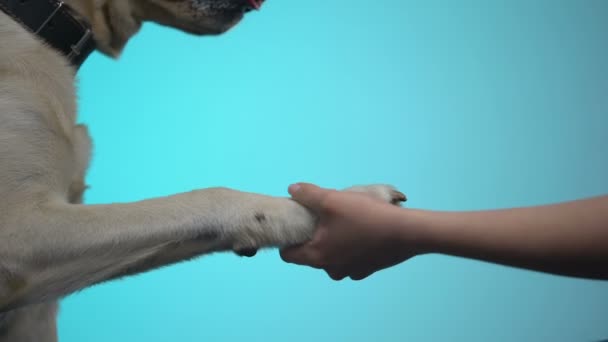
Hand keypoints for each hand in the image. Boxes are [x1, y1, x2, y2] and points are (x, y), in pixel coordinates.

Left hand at [280, 183, 418, 280]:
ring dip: (333, 242)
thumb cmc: (367, 216)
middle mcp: (332, 269)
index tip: (296, 223)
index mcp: (317, 256)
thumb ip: (308, 194)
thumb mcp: (332, 199)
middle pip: (311, 254)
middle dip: (313, 237)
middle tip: (322, 217)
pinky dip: (351, 246)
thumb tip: (292, 190)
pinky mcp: (367, 269)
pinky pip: (350, 258)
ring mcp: (351, 271)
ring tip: (343, 221)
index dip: (288, 238)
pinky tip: (360, 229)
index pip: (288, 255)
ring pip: (332, 257)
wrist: (408, 232)